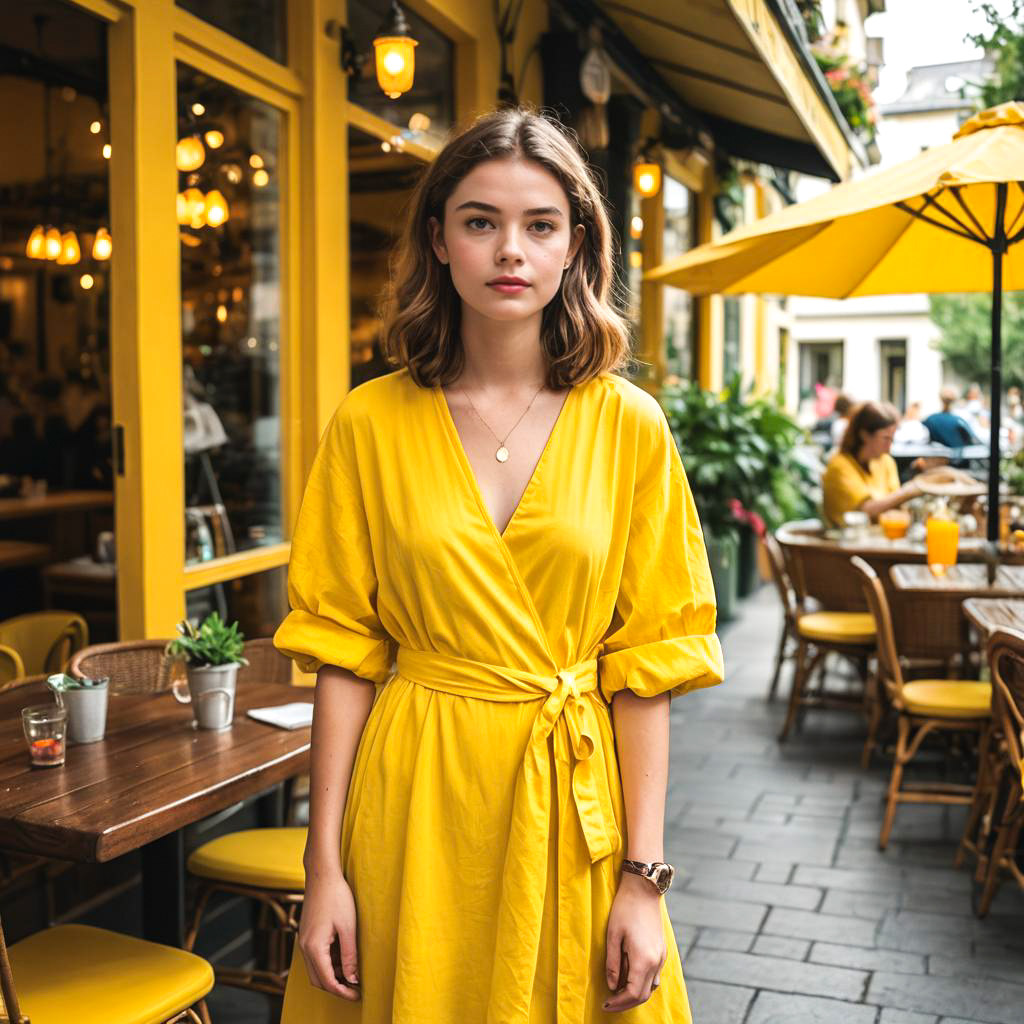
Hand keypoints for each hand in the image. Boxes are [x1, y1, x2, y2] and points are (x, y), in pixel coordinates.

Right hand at [298, 863, 360, 999]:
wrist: (322, 875)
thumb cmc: (337, 897)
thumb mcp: (348, 927)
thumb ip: (350, 955)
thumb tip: (352, 979)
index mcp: (314, 948)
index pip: (327, 981)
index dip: (343, 991)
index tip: (358, 995)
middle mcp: (304, 947)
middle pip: (318, 980)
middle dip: (336, 987)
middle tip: (355, 989)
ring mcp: (303, 941)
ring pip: (316, 970)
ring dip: (332, 975)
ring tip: (353, 972)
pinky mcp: (307, 934)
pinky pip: (315, 957)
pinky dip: (328, 963)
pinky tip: (344, 957)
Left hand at [603, 872, 666, 1011]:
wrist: (644, 889)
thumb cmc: (625, 909)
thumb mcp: (613, 936)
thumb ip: (613, 964)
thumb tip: (612, 986)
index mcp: (643, 960)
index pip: (632, 994)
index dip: (618, 1003)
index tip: (605, 1004)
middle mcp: (656, 961)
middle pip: (643, 994)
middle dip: (626, 1002)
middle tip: (609, 1002)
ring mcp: (661, 956)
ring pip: (651, 986)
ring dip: (635, 993)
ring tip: (618, 991)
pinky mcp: (662, 950)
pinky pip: (654, 975)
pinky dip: (643, 982)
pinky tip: (630, 976)